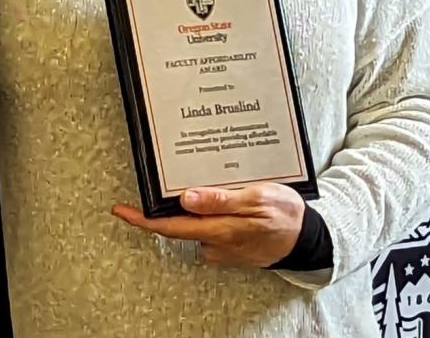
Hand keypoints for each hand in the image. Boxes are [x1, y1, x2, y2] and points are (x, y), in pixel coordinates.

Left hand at [111, 183, 304, 267]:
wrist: (309, 238)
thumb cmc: (285, 215)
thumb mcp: (257, 198)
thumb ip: (220, 200)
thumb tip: (186, 198)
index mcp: (220, 230)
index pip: (170, 227)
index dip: (143, 220)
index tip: (120, 210)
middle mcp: (216, 243)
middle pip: (179, 224)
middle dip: (168, 205)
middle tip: (166, 181)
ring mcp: (222, 248)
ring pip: (197, 223)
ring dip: (198, 206)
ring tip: (215, 184)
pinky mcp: (230, 246)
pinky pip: (211, 228)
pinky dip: (212, 213)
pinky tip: (226, 200)